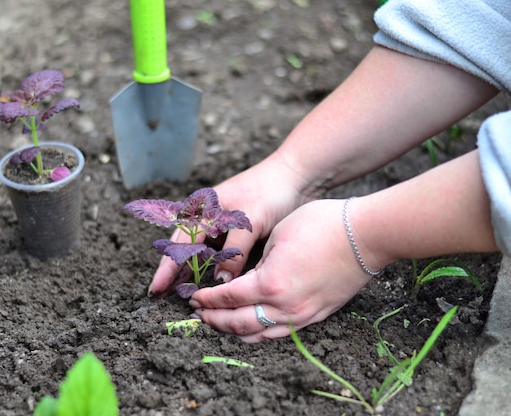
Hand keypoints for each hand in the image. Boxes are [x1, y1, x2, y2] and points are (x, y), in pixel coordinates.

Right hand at [148, 152, 309, 296]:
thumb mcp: (251, 222)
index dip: (167, 268)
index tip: (156, 289)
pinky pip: (216, 252)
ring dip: (191, 271)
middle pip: (183, 248)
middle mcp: (208, 216)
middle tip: (161, 296)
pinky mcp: (235, 230)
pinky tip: (208, 283)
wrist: (296, 175)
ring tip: (180, 295)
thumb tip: (220, 283)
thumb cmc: (271, 192)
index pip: (180, 244)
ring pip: (199, 252)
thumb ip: (234, 253)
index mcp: (204, 208)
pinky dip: (210, 267)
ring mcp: (220, 223)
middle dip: (173, 272)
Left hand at [189, 199, 372, 341]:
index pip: (227, 297)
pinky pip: (281, 332)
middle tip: (198, 314)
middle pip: (239, 322)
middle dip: (214, 319)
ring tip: (219, 325)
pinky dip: (260, 333)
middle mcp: (284, 306)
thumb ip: (257, 263)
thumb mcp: (278, 236)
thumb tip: (245, 279)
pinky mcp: (317, 315)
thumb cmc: (322, 225)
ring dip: (234, 331)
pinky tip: (252, 328)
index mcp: (269, 283)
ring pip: (260, 334)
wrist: (366, 235)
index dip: (207, 299)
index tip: (193, 297)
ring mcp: (302, 315)